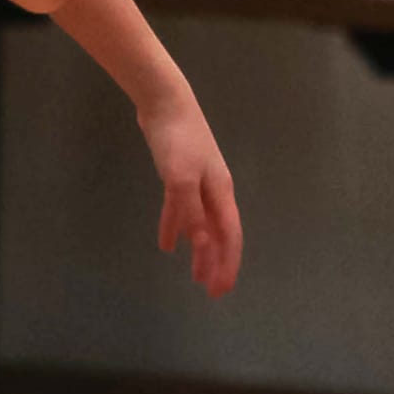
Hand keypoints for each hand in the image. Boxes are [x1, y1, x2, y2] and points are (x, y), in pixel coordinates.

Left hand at [141, 95, 242, 297]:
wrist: (164, 102)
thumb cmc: (176, 139)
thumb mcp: (181, 179)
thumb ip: (191, 212)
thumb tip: (202, 245)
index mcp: (221, 193)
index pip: (229, 237)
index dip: (227, 264)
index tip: (220, 289)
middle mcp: (214, 192)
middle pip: (218, 235)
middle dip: (216, 263)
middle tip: (211, 291)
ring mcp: (197, 183)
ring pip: (201, 226)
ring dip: (199, 250)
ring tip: (194, 275)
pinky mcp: (178, 176)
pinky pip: (180, 211)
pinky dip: (175, 227)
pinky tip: (167, 245)